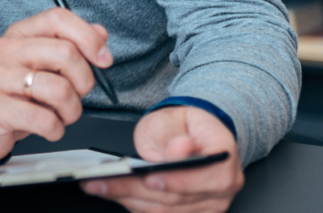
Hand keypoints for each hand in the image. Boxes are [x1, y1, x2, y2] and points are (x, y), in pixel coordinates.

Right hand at [0, 8, 111, 162]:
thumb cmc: (14, 93)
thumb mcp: (41, 65)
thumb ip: (71, 45)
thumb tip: (100, 33)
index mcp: (20, 34)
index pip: (58, 19)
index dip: (88, 37)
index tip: (103, 59)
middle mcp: (7, 50)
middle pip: (65, 54)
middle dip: (84, 82)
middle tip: (76, 95)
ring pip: (59, 90)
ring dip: (71, 111)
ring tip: (61, 115)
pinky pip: (44, 120)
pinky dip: (55, 129)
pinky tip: (48, 127)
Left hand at [81, 106, 242, 212]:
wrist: (184, 136)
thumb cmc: (180, 126)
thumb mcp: (171, 119)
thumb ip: (172, 135)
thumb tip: (181, 149)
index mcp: (223, 157)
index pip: (208, 177)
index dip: (178, 182)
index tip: (149, 179)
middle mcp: (222, 186)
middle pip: (179, 197)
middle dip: (136, 189)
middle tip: (102, 181)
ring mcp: (209, 204)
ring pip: (167, 210)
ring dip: (129, 199)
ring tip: (99, 186)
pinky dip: (135, 205)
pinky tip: (112, 193)